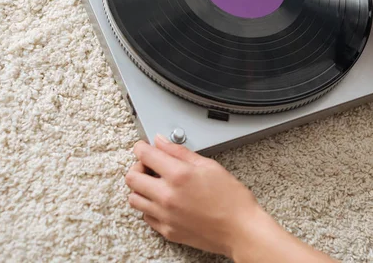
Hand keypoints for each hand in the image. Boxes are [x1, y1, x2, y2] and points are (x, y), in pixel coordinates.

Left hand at [125, 137, 336, 262]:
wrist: (241, 230)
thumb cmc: (232, 199)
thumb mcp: (209, 166)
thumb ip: (181, 153)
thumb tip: (162, 142)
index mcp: (178, 175)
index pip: (144, 155)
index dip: (141, 147)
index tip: (143, 147)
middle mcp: (167, 196)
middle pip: (131, 177)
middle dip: (138, 167)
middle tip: (150, 166)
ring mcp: (165, 215)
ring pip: (134, 198)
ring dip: (140, 188)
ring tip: (155, 184)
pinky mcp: (167, 231)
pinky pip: (145, 216)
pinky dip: (149, 206)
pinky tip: (163, 201)